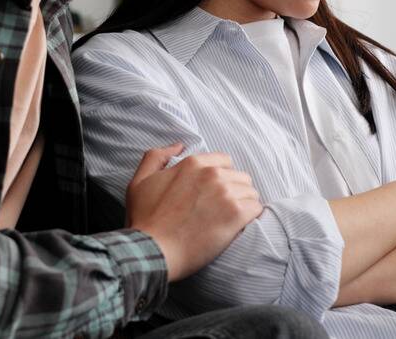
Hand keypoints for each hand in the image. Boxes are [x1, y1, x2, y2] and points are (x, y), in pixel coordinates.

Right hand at [125, 145, 262, 281]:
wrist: (152, 250)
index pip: (224, 161)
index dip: (221, 177)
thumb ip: (156, 157)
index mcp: (193, 163)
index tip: (214, 194)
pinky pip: (256, 208)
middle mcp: (212, 174)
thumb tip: (178, 145)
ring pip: (250, 192)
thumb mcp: (139, 181)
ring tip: (229, 220)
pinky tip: (238, 227)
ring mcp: (225, 193)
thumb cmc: (144, 220)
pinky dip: (250, 217)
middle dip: (234, 191)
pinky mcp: (235, 214)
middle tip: (221, 210)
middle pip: (240, 176)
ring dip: (243, 204)